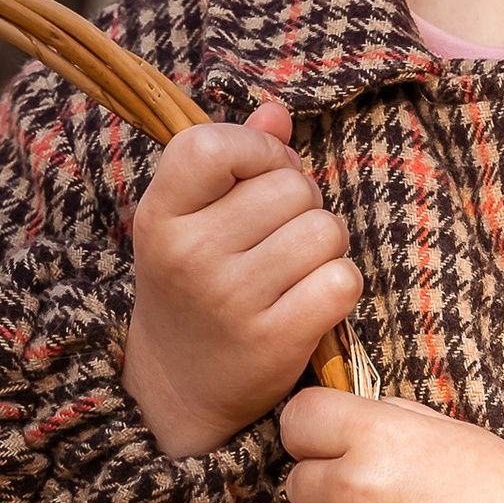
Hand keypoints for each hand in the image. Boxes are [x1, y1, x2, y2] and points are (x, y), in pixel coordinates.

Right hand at [122, 99, 361, 457]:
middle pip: (292, 186)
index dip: (258, 151)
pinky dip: (339, 287)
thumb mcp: (190, 222)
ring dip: (325, 246)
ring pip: (325, 230)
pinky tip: (311, 301)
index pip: (216, 144)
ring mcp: (232, 301)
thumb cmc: (193, 288)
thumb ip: (233, 160)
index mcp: (160, 217)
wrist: (179, 390)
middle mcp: (190, 255)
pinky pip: (343, 280)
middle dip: (301, 205)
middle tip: (278, 238)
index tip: (258, 180)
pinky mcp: (274, 341)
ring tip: (295, 269)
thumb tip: (276, 112)